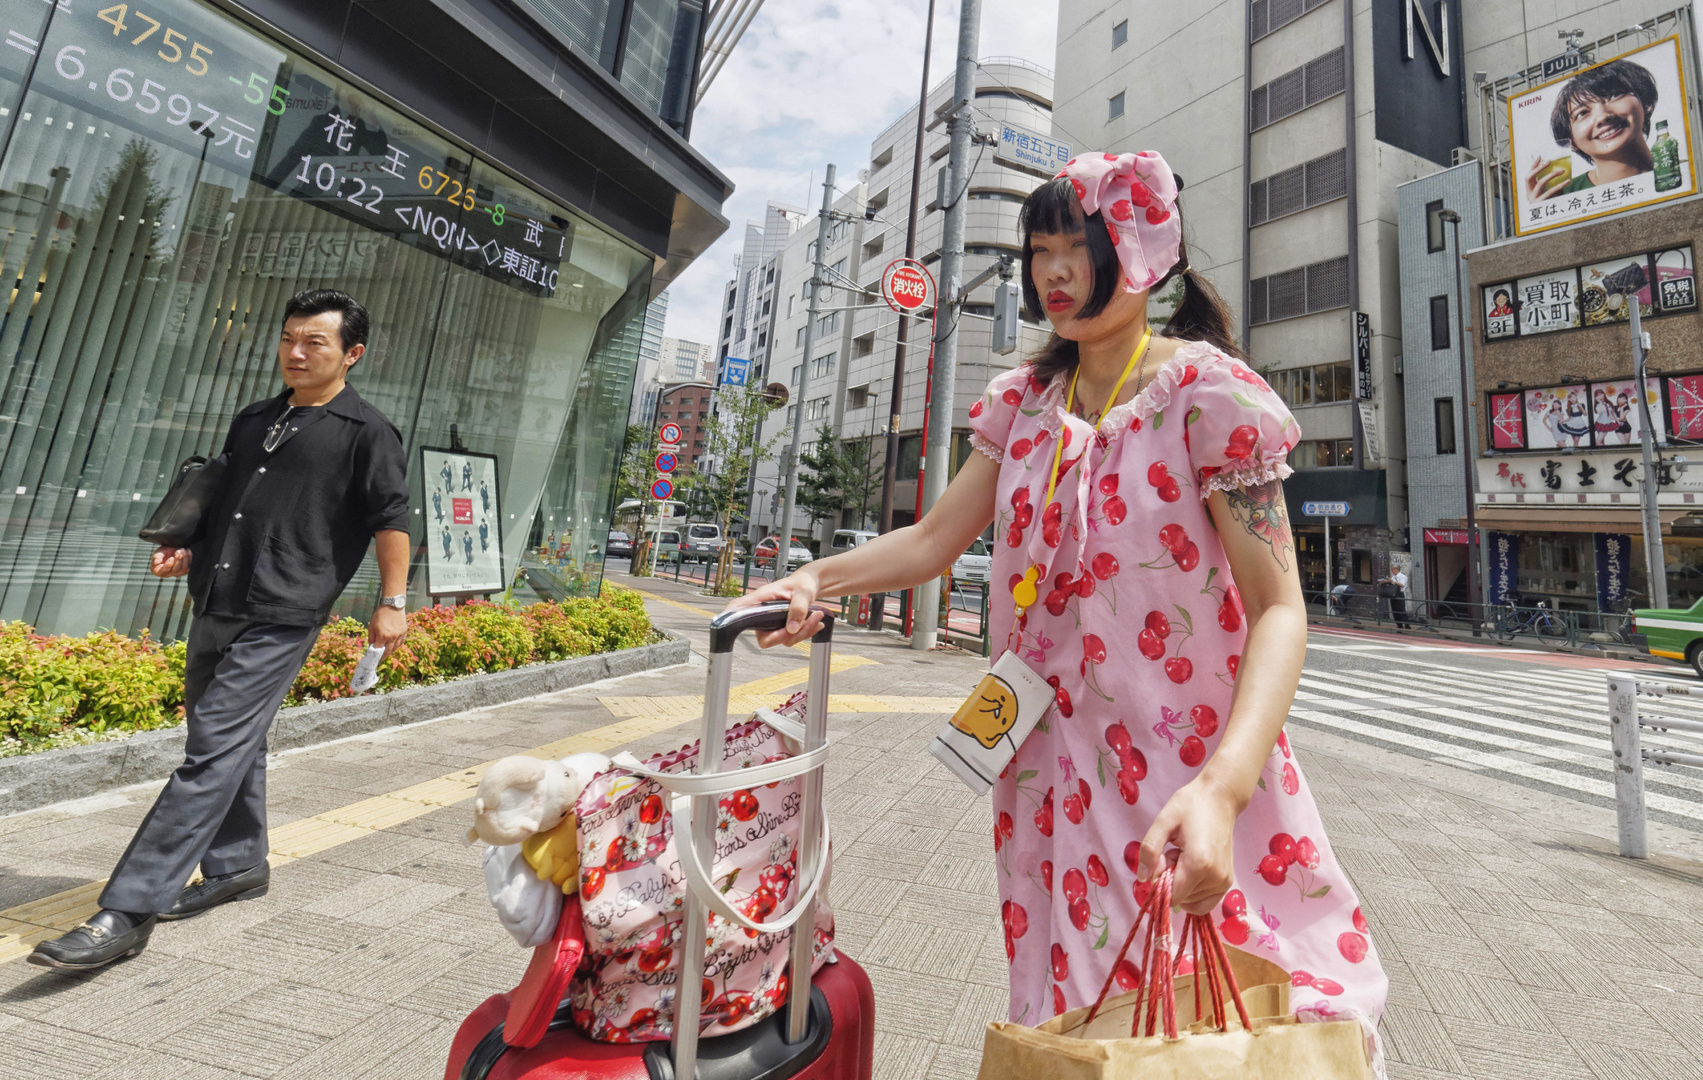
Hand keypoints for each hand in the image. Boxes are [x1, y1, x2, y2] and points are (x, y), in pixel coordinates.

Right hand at [150, 547, 190, 577]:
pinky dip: (190, 560)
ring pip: (183, 569)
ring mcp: (177, 573)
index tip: (171, 558)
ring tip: (184, 550)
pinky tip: (188, 552)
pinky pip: (188, 568)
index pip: (164, 571)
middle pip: (175, 570)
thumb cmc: (162, 553)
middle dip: (178, 559)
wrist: (170, 549)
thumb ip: (156, 557)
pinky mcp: (184, 571)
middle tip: (179, 551)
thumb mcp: (157, 553)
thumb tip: (156, 562)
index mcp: (158, 571)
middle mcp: (168, 574)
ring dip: (185, 559)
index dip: (168, 565)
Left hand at [368, 604, 406, 659]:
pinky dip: (396, 646)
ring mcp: (400, 635)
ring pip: (395, 648)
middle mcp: (392, 637)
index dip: (375, 655)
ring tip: (386, 654)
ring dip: (390, 652)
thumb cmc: (380, 615)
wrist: (393, 606)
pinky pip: (400, 642)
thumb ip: (372, 638)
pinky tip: (393, 646)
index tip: (373, 660)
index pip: (378, 650)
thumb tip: (372, 646)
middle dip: (383, 656)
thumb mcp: (372, 626)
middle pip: (388, 651)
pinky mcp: (404, 632)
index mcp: (383, 635)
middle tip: (380, 660)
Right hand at [726, 568, 824, 648]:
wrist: (810, 585)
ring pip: (783, 641)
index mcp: (760, 599)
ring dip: (803, 632)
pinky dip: (806, 632)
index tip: (732, 628)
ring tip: (815, 616)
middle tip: (804, 623)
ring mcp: (771, 624)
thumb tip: (792, 628)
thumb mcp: (803, 592)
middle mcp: (762, 614)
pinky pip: (792, 639)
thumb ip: (798, 608)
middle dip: (787, 635)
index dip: (730, 621)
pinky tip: (815, 621)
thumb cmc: (802, 583)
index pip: (737, 611)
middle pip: (764, 639)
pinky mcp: (781, 629)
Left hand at [1135, 777, 1240, 914]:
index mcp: (1199, 864)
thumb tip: (1143, 879)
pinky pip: (1204, 902)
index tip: (1161, 859)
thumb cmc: (1190, 806)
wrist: (1220, 799)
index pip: (1172, 896)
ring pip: (1191, 902)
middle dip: (1170, 881)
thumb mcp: (1162, 822)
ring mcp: (1224, 882)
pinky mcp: (1227, 883)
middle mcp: (1215, 878)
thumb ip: (1149, 850)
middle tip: (1174, 852)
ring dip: (1182, 884)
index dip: (1159, 883)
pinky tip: (1192, 867)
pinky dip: (1192, 891)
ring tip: (1184, 856)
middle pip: (1181, 898)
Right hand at [1524, 154, 1568, 202]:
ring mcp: (1533, 199)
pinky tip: (1568, 181)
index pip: (1528, 175)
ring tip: (1562, 171)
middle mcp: (1528, 194)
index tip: (1540, 157)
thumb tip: (1556, 169)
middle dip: (1538, 168)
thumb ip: (1547, 183)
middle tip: (1549, 161)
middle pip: (1529, 177)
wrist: (1548, 219)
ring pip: (1540, 183)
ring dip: (1551, 175)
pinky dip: (1560, 185)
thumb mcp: (1547, 192)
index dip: (1533, 166)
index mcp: (1528, 190)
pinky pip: (1551, 192)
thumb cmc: (1549, 202)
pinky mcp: (1541, 203)